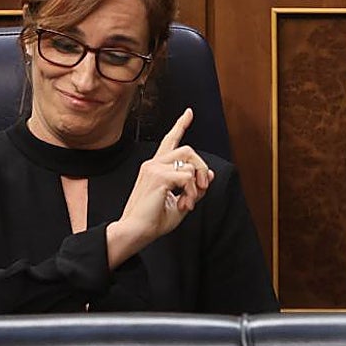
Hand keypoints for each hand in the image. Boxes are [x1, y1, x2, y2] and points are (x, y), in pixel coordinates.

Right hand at [106, 108, 214, 268]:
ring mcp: (154, 168)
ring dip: (197, 184)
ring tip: (190, 201)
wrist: (135, 232)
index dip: (180, 125)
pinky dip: (192, 193)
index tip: (189, 113)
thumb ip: (194, 187)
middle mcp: (153, 163)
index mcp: (156, 167)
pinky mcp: (157, 177)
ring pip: (190, 161)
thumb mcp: (181, 202)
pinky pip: (187, 177)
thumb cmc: (153, 220)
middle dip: (202, 167)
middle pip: (188, 149)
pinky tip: (185, 204)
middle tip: (203, 187)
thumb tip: (209, 175)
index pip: (169, 140)